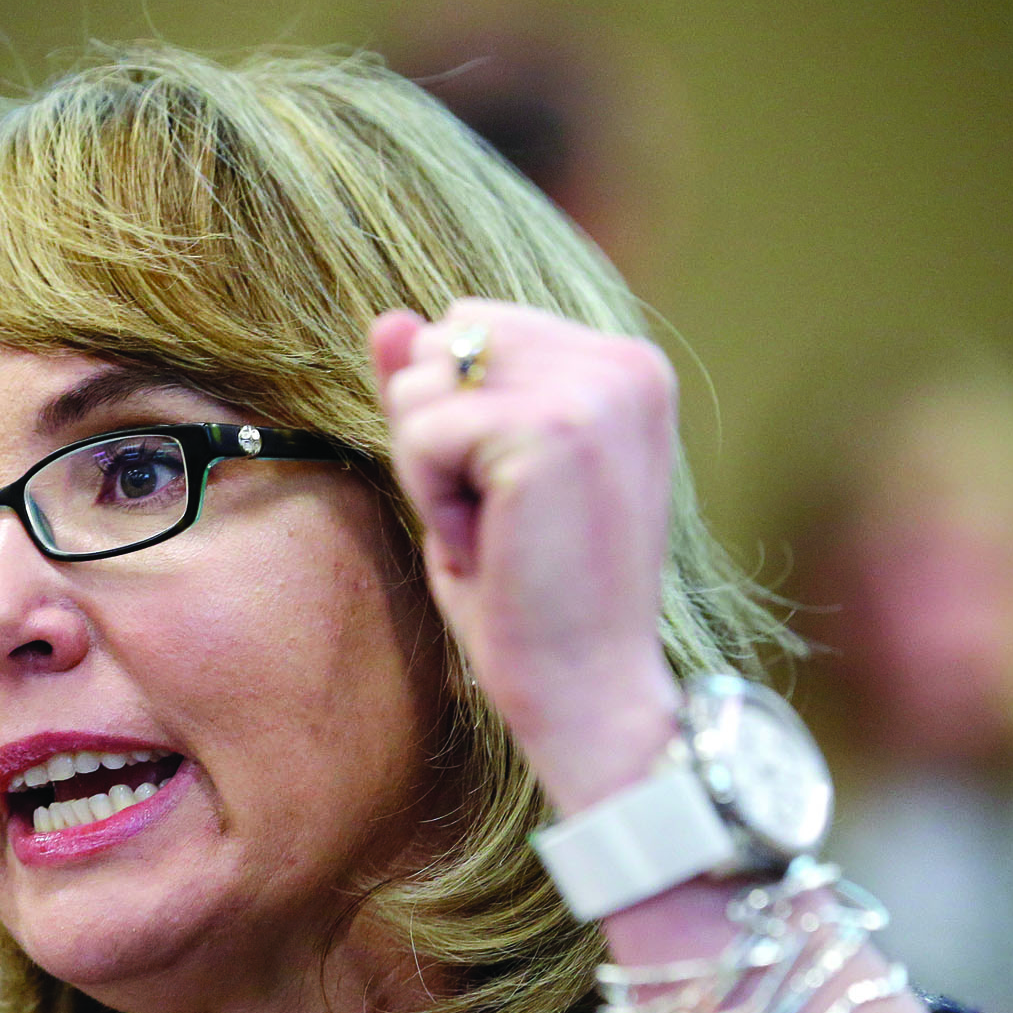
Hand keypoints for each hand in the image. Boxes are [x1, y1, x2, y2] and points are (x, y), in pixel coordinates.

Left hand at [370, 300, 681, 811]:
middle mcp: (622, 363)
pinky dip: (433, 499)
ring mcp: (594, 392)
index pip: (475, 324)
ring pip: (426, 379)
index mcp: (624, 366)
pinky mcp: (550, 430)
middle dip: (438, 432)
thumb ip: (441, 393)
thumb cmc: (534, 602)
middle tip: (497, 520)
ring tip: (496, 533)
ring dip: (432, 468)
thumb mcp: (477, 480)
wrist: (588, 694)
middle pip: (444, 337)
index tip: (512, 498)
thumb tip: (387, 318)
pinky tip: (487, 548)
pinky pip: (422, 431)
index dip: (458, 416)